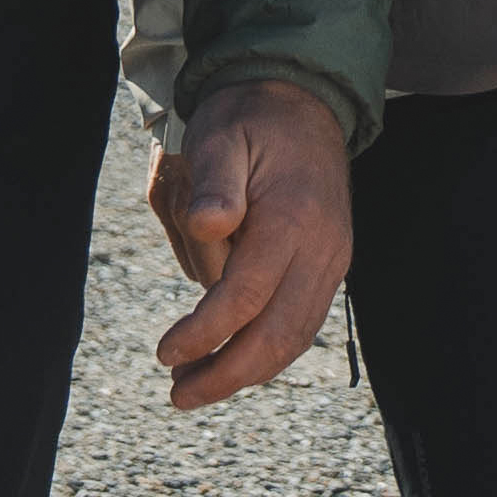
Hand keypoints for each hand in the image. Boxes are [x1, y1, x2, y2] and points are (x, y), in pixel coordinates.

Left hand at [149, 76, 354, 408]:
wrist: (302, 102)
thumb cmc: (248, 120)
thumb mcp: (220, 137)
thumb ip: (214, 183)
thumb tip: (207, 225)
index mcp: (292, 219)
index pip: (246, 296)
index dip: (205, 333)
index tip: (164, 352)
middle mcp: (322, 248)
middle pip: (278, 334)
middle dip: (227, 373)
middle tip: (178, 393)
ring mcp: (332, 260)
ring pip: (295, 338)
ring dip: (246, 370)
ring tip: (193, 384)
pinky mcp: (329, 266)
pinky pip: (302, 324)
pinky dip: (267, 352)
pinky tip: (229, 359)